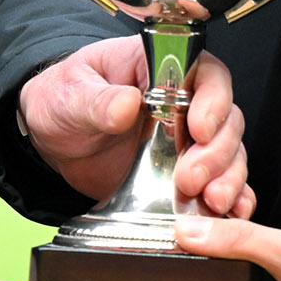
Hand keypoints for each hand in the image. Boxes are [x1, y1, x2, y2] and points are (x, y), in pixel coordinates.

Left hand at [20, 38, 253, 215]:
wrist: (48, 138)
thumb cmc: (62, 99)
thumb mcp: (70, 95)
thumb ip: (97, 100)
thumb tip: (126, 104)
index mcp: (159, 68)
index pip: (206, 74)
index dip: (214, 101)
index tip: (200, 129)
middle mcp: (183, 101)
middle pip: (226, 119)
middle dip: (217, 152)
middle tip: (190, 178)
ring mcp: (185, 139)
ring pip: (229, 152)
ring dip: (227, 178)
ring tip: (210, 200)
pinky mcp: (182, 172)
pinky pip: (219, 181)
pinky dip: (232, 197)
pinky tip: (230, 212)